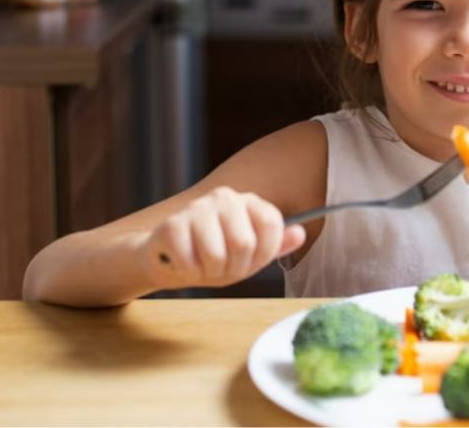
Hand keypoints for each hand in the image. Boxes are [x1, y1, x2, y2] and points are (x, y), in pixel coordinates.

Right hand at [138, 187, 305, 289]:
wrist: (168, 260)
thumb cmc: (213, 257)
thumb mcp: (251, 256)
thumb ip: (276, 245)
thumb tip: (300, 233)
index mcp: (248, 202)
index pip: (272, 224)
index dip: (264, 253)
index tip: (251, 260)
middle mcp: (224, 198)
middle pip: (245, 243)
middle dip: (234, 267)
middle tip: (222, 266)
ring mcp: (197, 208)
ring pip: (217, 255)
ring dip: (210, 272)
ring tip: (203, 264)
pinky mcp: (172, 225)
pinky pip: (190, 262)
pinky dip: (188, 272)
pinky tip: (183, 262)